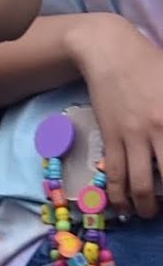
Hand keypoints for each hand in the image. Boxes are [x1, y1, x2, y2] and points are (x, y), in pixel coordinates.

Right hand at [66, 13, 162, 217]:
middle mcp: (158, 131)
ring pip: (140, 184)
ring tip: (147, 214)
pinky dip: (117, 195)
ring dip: (145, 207)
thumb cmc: (151, 64)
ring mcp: (133, 136)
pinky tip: (121, 205)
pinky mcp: (110, 137)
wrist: (108, 51)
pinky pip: (114, 174)